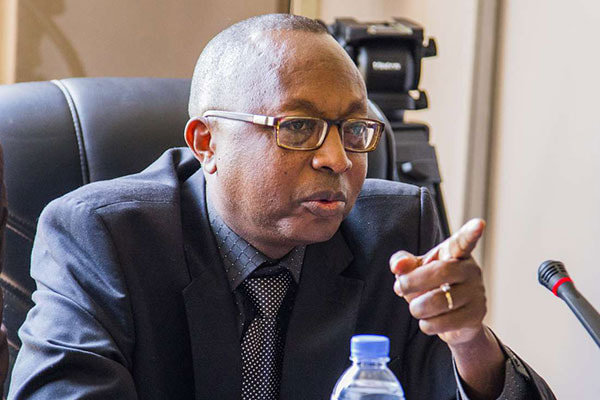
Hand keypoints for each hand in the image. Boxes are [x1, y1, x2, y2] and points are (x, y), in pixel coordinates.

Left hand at [389, 219, 486, 345]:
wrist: (454, 319)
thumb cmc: (432, 285)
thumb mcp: (415, 269)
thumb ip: (403, 263)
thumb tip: (397, 266)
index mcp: (455, 253)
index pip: (463, 242)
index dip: (470, 233)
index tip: (479, 223)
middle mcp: (470, 270)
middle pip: (441, 272)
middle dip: (413, 282)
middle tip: (400, 287)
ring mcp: (476, 293)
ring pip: (440, 301)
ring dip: (418, 307)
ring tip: (416, 307)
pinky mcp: (476, 315)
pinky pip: (445, 322)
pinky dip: (428, 324)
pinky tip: (427, 321)